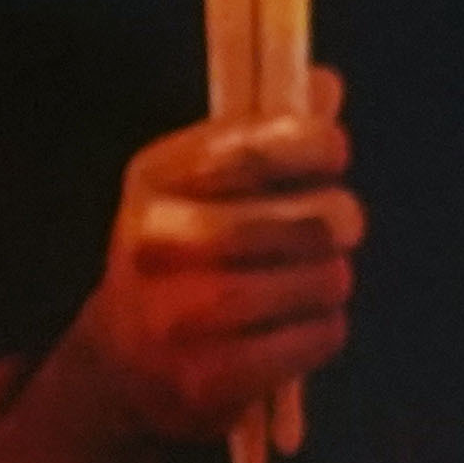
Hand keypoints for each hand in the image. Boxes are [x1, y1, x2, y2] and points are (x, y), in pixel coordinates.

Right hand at [63, 74, 356, 437]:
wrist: (123, 363)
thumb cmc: (183, 256)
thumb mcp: (203, 184)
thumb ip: (265, 133)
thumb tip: (326, 84)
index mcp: (153, 180)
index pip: (251, 151)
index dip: (312, 145)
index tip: (335, 153)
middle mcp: (156, 244)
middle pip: (300, 221)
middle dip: (338, 220)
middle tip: (340, 227)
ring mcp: (179, 317)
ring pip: (317, 281)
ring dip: (333, 279)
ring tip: (319, 280)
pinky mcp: (208, 378)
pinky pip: (313, 339)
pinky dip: (325, 329)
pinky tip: (304, 324)